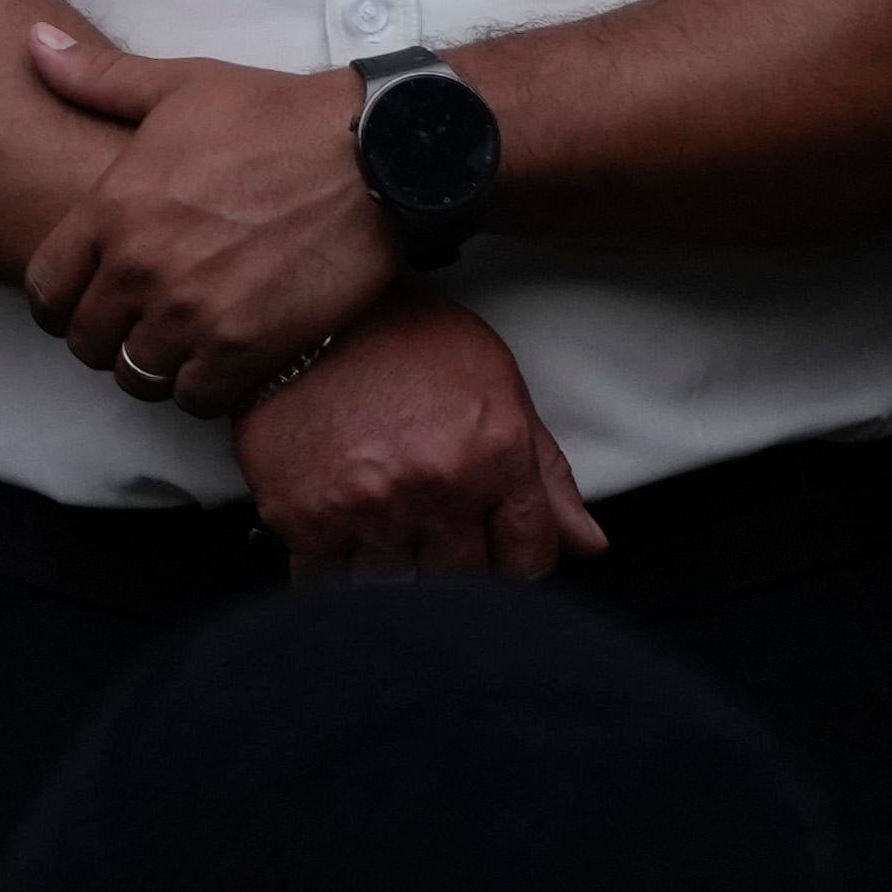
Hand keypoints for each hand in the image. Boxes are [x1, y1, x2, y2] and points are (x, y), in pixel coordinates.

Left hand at [11, 16, 398, 397]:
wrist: (370, 154)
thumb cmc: (273, 115)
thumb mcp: (177, 85)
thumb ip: (97, 77)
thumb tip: (34, 42)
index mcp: (112, 208)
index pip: (46, 287)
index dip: (55, 301)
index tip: (77, 300)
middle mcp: (142, 268)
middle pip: (86, 341)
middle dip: (99, 336)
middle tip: (128, 325)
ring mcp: (194, 312)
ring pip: (137, 377)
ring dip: (148, 367)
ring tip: (170, 346)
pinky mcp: (250, 346)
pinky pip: (197, 398)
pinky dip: (200, 390)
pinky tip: (214, 363)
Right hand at [225, 297, 597, 579]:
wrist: (302, 307)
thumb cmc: (405, 339)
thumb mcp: (498, 387)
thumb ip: (547, 474)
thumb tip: (589, 544)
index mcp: (494, 457)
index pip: (527, 563)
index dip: (510, 554)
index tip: (487, 538)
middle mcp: (436, 486)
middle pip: (460, 579)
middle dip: (447, 554)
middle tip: (420, 508)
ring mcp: (367, 504)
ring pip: (394, 584)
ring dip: (387, 556)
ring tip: (371, 502)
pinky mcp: (302, 513)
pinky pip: (324, 579)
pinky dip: (327, 560)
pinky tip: (330, 514)